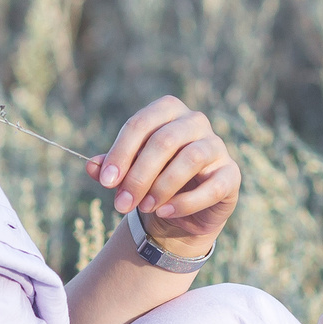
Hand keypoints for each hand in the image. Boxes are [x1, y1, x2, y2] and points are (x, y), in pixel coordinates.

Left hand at [86, 95, 240, 253]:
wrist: (179, 211)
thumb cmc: (150, 181)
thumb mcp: (126, 173)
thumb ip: (110, 168)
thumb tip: (91, 165)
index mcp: (167, 111)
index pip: (141, 124)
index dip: (121, 153)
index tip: (106, 182)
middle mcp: (195, 121)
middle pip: (164, 141)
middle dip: (138, 175)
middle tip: (121, 204)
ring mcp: (217, 146)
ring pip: (190, 158)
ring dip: (162, 186)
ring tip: (144, 207)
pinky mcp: (231, 174)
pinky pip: (212, 186)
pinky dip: (185, 202)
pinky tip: (164, 212)